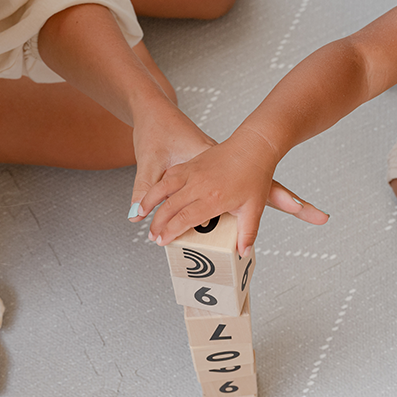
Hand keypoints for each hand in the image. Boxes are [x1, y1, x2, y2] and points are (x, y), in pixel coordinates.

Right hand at [134, 129, 328, 255]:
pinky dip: (158, 186)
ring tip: (140, 213)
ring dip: (150, 201)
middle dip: (157, 223)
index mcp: (213, 198)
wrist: (253, 145)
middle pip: (170, 206)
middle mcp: (199, 184)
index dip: (170, 232)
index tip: (163, 241)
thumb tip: (244, 252)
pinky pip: (169, 175)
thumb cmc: (255, 174)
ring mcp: (192, 171)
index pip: (184, 218)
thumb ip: (248, 233)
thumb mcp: (254, 208)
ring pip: (163, 187)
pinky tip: (154, 193)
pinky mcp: (191, 164)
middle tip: (152, 236)